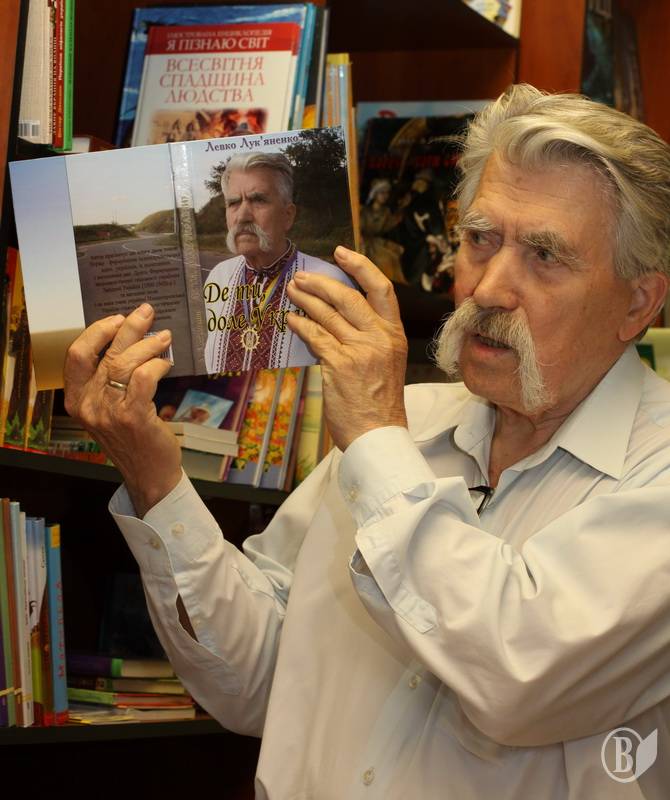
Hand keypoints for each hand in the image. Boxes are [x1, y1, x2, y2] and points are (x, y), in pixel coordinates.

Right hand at [63, 303, 180, 516]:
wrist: (148, 475)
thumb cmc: (133, 438)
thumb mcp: (109, 409)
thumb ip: (109, 381)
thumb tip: (128, 340)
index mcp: (76, 400)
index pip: (76, 356)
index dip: (96, 332)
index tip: (117, 319)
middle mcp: (88, 405)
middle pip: (105, 354)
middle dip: (129, 328)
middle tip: (147, 312)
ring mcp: (109, 412)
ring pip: (125, 362)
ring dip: (148, 344)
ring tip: (165, 337)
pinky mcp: (133, 417)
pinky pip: (144, 378)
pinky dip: (157, 364)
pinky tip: (166, 363)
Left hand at [286, 246, 407, 450]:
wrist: (378, 435)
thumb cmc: (379, 404)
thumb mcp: (386, 364)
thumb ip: (368, 339)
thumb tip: (334, 318)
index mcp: (394, 335)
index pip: (381, 289)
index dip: (360, 266)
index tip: (340, 253)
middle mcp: (379, 338)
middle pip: (348, 296)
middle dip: (321, 282)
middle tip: (301, 277)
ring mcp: (360, 350)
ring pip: (328, 314)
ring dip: (305, 300)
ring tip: (292, 292)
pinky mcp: (339, 364)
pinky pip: (315, 336)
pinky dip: (300, 325)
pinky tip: (291, 320)